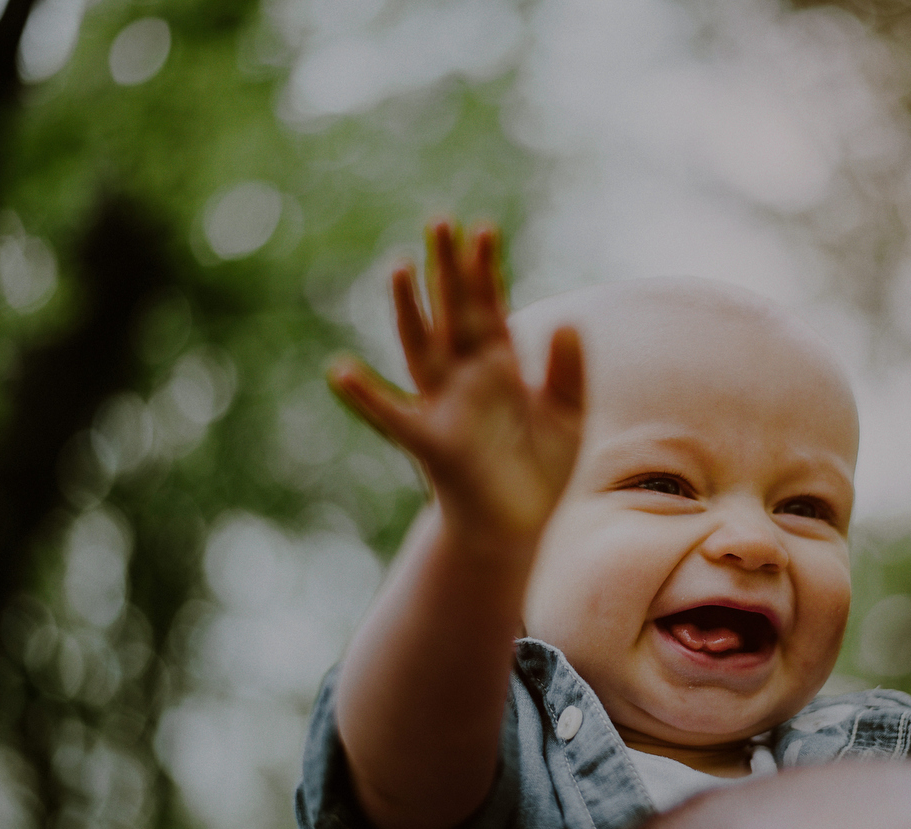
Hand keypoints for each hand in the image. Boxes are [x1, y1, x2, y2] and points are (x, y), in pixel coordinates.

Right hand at [327, 221, 584, 544]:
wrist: (520, 527)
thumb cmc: (542, 470)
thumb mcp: (569, 417)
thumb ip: (569, 372)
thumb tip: (567, 321)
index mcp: (500, 367)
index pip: (490, 307)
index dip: (486, 271)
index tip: (483, 228)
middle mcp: (467, 379)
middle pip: (453, 314)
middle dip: (447, 270)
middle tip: (439, 220)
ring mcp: (445, 406)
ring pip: (422, 349)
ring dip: (409, 310)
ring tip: (398, 267)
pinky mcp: (432, 443)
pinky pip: (393, 417)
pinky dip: (366, 397)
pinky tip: (341, 371)